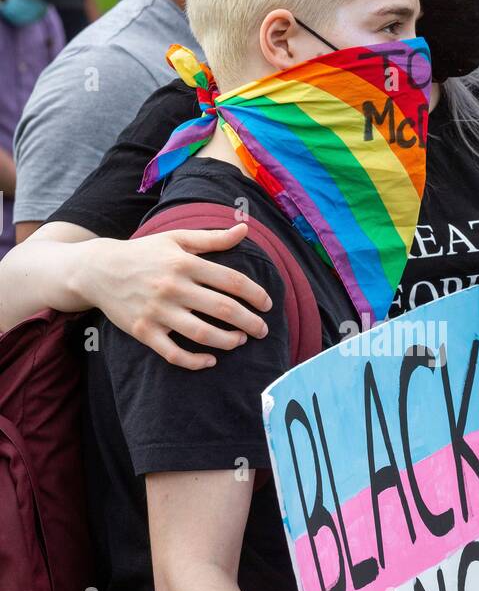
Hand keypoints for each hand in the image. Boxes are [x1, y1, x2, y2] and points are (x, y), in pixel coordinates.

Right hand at [84, 223, 271, 368]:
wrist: (98, 269)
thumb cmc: (144, 253)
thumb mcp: (177, 238)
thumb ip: (213, 238)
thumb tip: (245, 229)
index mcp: (185, 263)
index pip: (232, 280)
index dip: (256, 294)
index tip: (267, 305)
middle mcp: (173, 287)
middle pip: (223, 308)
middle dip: (250, 322)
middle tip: (262, 330)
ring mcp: (158, 311)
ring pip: (202, 333)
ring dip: (228, 341)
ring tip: (240, 341)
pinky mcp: (144, 331)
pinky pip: (173, 353)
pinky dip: (195, 361)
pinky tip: (210, 360)